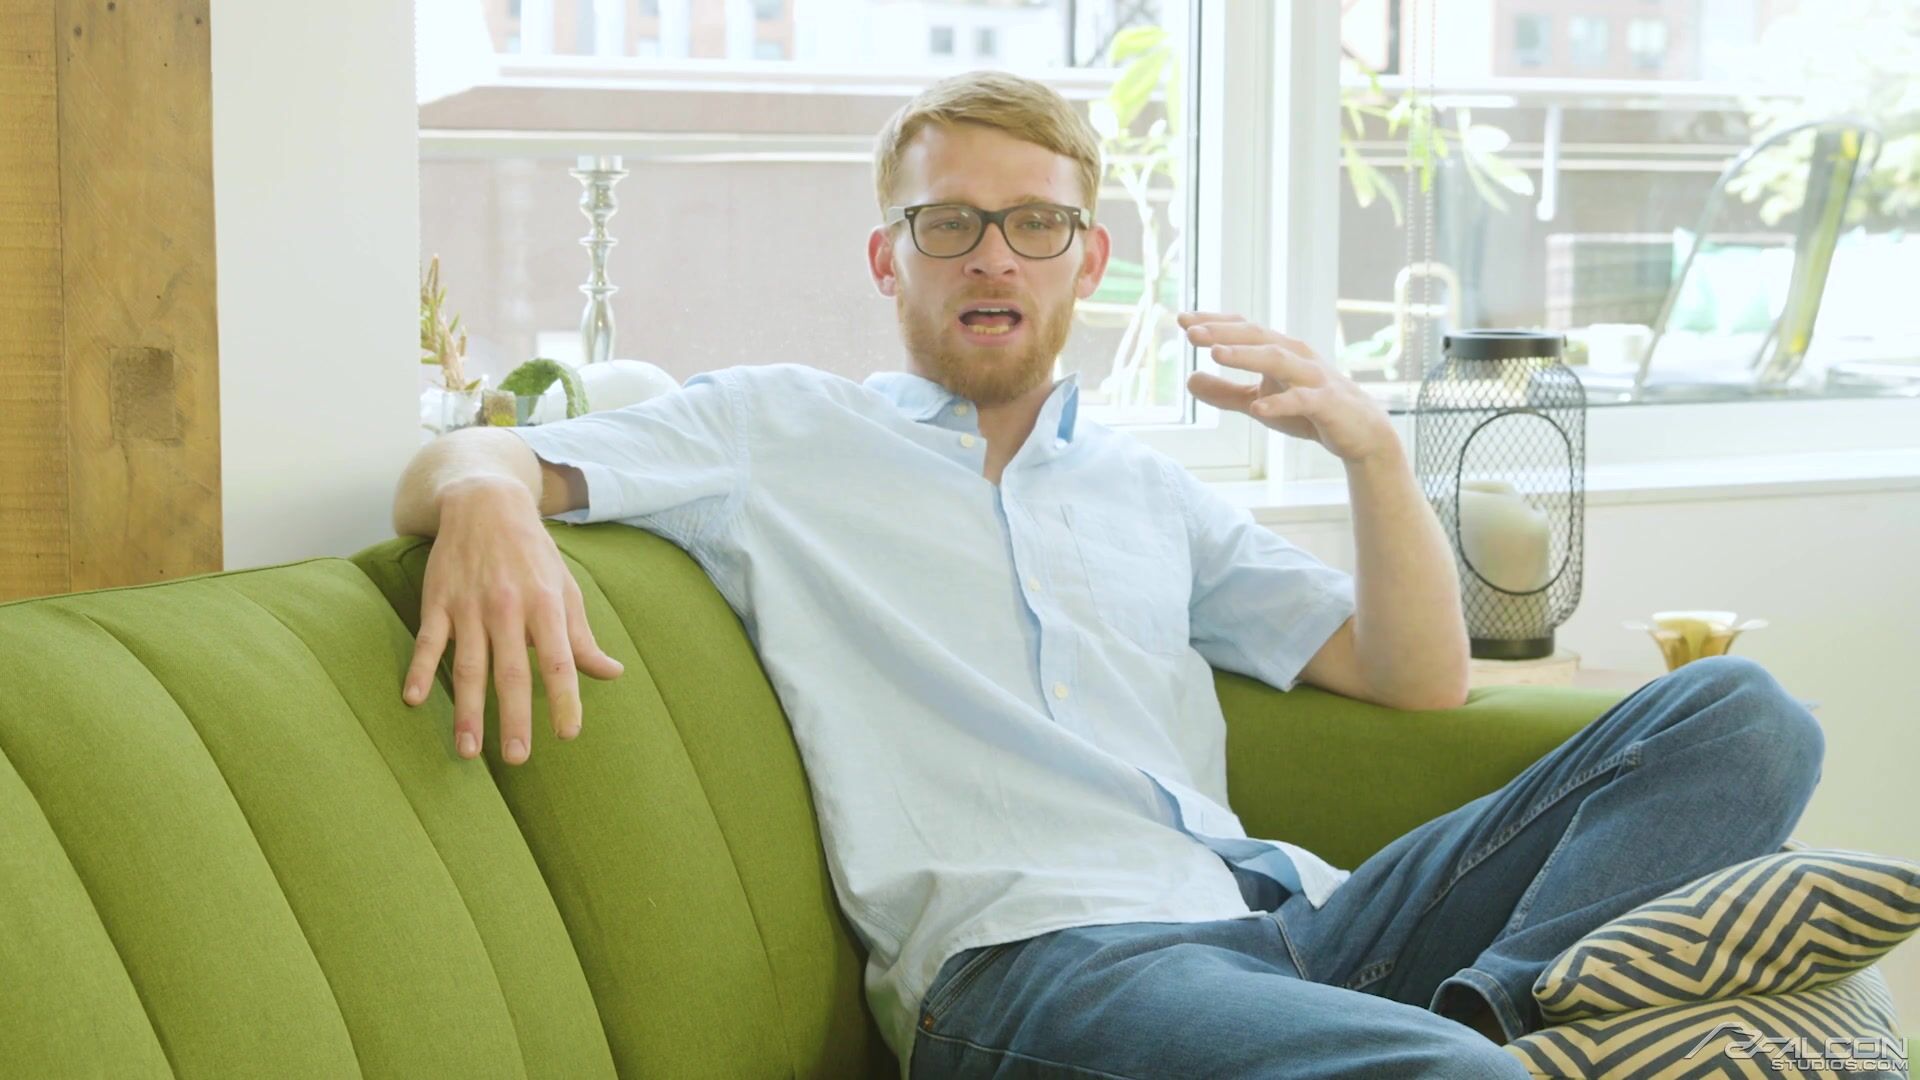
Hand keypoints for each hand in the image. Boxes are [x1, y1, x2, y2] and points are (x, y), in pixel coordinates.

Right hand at [401, 477, 624, 763]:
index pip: (559, 661)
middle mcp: (508, 607)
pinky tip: (414, 699)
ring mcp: (470, 605)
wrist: (485, 502)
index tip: (568, 734)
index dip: (564, 698)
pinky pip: (429, 641)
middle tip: (517, 758)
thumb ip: (582, 637)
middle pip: (512, 671)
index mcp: (545, 605)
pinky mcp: (438, 600)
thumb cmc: (533, 553)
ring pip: (469, 665)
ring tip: (469, 750)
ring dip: (467, 710)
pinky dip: (421, 669)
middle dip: (514, 718)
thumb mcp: (565, 588)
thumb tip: (612, 674)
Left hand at [1179, 312, 1397, 464]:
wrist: (1360, 433)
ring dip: (1246, 355)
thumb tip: (1188, 379)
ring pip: (1277, 359)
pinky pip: (1301, 400)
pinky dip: (1279, 403)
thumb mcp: (1259, 402)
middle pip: (1256, 336)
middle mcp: (1295, 355)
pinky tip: (1256, 409)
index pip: (1243, 329)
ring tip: (1216, 354)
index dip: (1214, 322)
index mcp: (1278, 351)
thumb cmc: (1307, 412)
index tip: (1182, 319)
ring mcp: (1312, 377)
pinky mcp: (1326, 403)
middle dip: (1223, 332)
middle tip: (1190, 332)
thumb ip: (1225, 392)